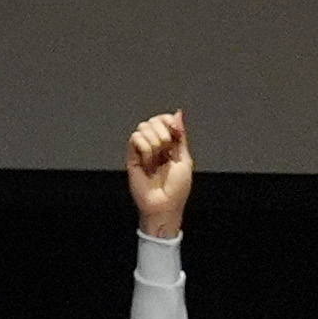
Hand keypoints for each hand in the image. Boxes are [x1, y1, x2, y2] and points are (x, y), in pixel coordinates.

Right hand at [125, 109, 192, 237]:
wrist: (165, 205)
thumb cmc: (177, 188)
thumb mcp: (185, 159)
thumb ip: (181, 136)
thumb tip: (179, 113)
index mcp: (170, 145)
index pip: (165, 120)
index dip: (169, 121)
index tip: (175, 130)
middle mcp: (155, 145)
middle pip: (153, 120)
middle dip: (163, 132)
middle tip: (167, 150)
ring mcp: (143, 150)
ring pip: (143, 127)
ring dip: (154, 142)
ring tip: (157, 160)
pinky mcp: (132, 156)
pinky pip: (135, 138)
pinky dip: (145, 149)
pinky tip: (148, 163)